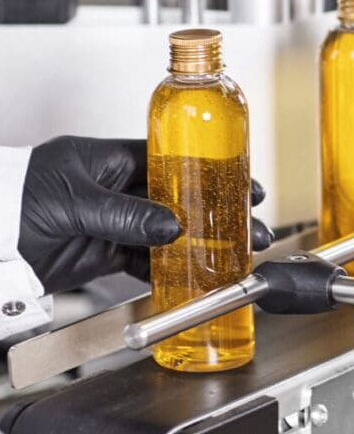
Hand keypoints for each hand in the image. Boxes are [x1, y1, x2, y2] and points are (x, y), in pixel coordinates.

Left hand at [19, 136, 273, 294]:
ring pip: (167, 232)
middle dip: (215, 211)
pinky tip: (195, 273)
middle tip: (249, 221)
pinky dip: (170, 269)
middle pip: (177, 198)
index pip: (170, 160)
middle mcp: (114, 189)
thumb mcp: (74, 202)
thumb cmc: (12, 203)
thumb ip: (125, 214)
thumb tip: (172, 225)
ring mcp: (111, 222)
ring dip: (200, 244)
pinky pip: (146, 260)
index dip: (208, 170)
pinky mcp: (103, 253)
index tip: (240, 179)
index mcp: (108, 160)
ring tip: (234, 252)